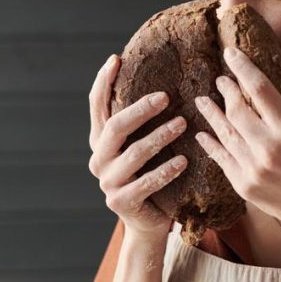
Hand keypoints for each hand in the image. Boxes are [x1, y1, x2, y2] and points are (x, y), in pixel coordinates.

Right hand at [88, 54, 187, 238]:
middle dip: (140, 109)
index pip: (96, 106)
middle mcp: (99, 158)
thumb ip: (142, 122)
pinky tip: (184, 160)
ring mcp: (108, 182)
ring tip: (183, 124)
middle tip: (165, 97)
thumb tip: (164, 82)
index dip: (103, 82)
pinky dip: (166, 170)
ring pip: (134, 153)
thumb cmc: (151, 175)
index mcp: (100, 141)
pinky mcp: (121, 202)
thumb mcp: (142, 146)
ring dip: (160, 136)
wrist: (149, 222)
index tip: (116, 59)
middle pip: (115, 127)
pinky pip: (146, 183)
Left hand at [193, 46, 280, 232]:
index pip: (259, 89)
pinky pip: (220, 157)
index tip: (231, 53)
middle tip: (220, 79)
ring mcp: (252, 167)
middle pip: (236, 109)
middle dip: (226, 90)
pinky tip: (203, 132)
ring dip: (211, 113)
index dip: (243, 68)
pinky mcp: (242, 183)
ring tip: (202, 100)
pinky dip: (210, 142)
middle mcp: (268, 148)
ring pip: (223, 132)